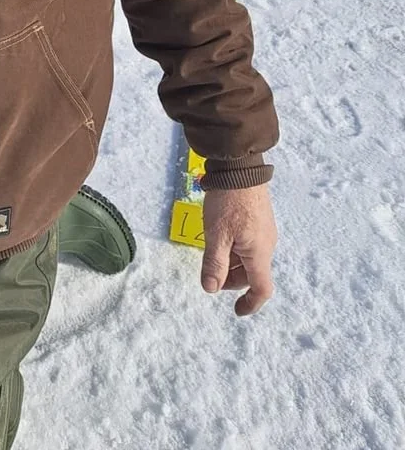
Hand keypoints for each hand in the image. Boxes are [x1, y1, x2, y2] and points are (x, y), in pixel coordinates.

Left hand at [201, 184, 276, 315]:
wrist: (240, 167)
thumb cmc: (228, 201)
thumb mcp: (216, 234)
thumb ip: (213, 263)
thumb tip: (210, 288)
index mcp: (259, 253)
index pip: (261, 289)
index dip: (250, 304)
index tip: (237, 311)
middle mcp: (267, 244)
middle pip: (252, 274)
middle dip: (232, 279)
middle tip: (211, 273)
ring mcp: (265, 230)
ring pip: (250, 257)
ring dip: (232, 262)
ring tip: (212, 249)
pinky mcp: (260, 218)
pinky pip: (250, 242)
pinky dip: (236, 247)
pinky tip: (220, 234)